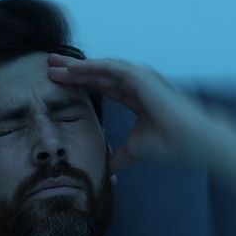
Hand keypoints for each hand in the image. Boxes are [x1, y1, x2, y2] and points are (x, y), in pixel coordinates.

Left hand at [47, 54, 212, 172]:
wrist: (187, 139)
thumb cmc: (167, 143)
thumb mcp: (133, 151)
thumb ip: (117, 157)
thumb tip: (104, 170)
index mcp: (134, 96)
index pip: (100, 86)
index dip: (79, 84)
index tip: (57, 84)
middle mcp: (135, 83)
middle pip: (96, 73)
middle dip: (72, 70)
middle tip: (48, 66)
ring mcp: (138, 77)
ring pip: (100, 68)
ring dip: (76, 66)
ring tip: (54, 64)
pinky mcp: (140, 76)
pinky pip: (110, 68)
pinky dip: (90, 66)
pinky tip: (73, 68)